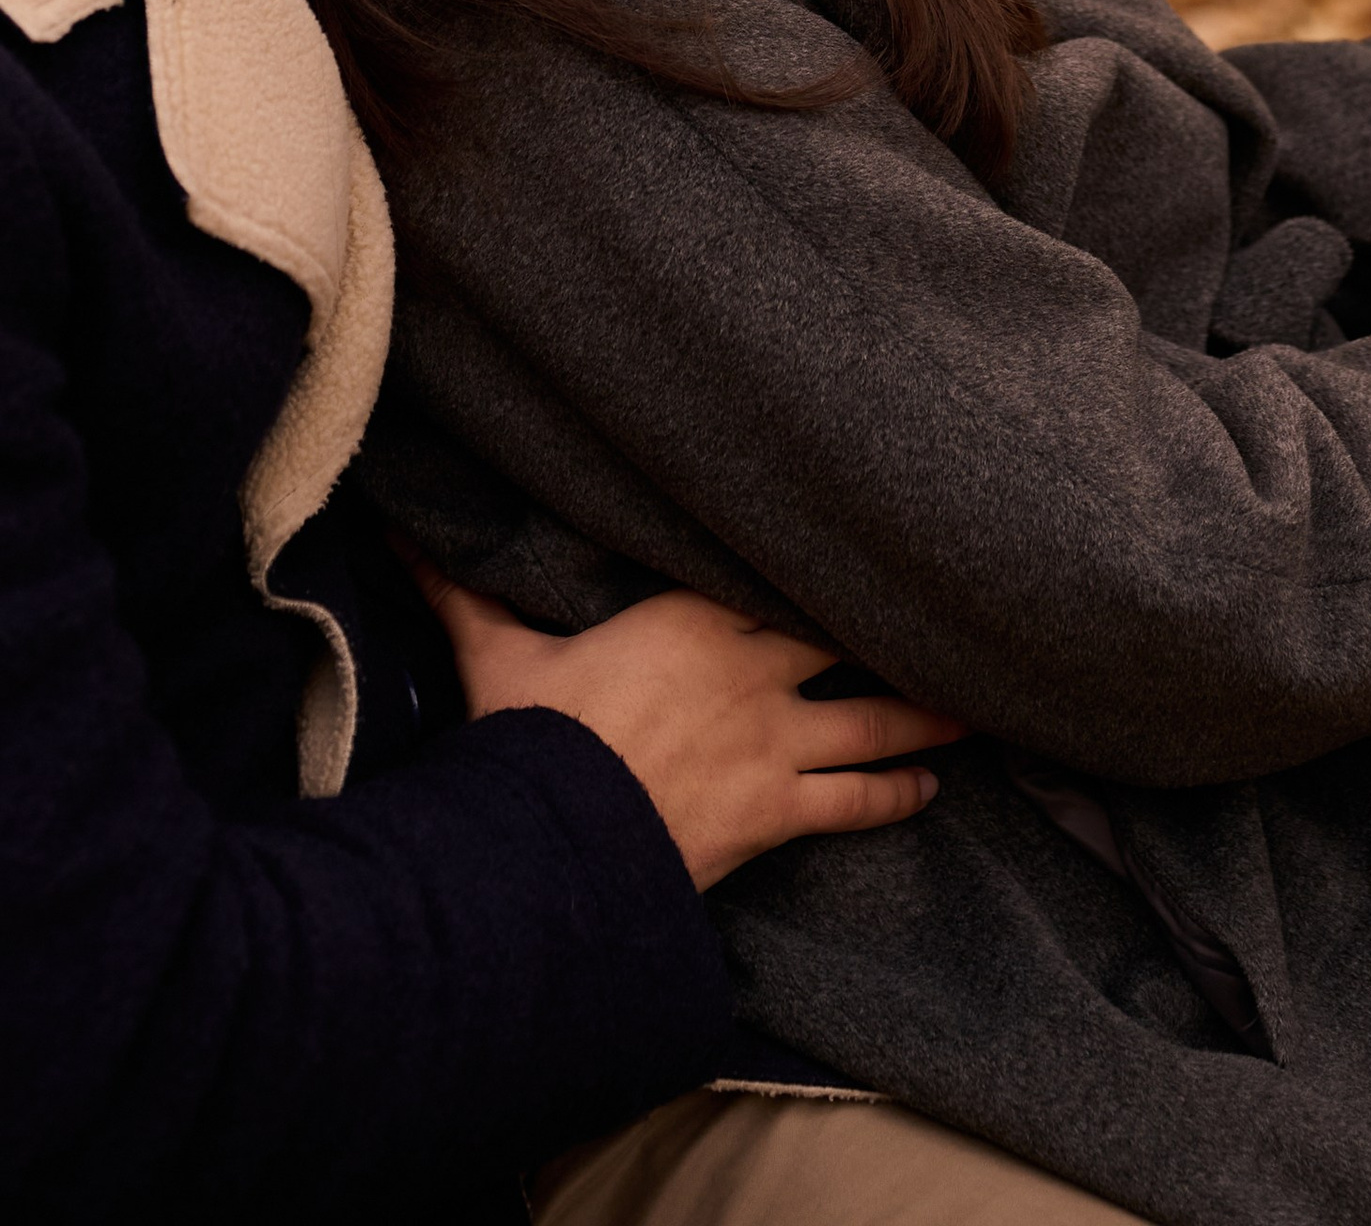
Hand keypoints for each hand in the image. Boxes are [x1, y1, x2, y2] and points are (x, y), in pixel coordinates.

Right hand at [412, 566, 965, 891]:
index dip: (819, 561)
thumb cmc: (532, 739)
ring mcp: (773, 740)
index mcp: (692, 612)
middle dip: (891, 627)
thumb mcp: (496, 652)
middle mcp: (750, 666)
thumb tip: (400, 528)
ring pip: (871, 716)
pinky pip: (855, 801)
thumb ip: (462, 589)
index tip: (858, 537)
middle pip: (843, 635)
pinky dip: (897, 795)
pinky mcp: (778, 809)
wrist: (558, 842)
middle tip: (944, 612)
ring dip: (923, 711)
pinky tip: (928, 792)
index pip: (773, 572)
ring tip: (970, 704)